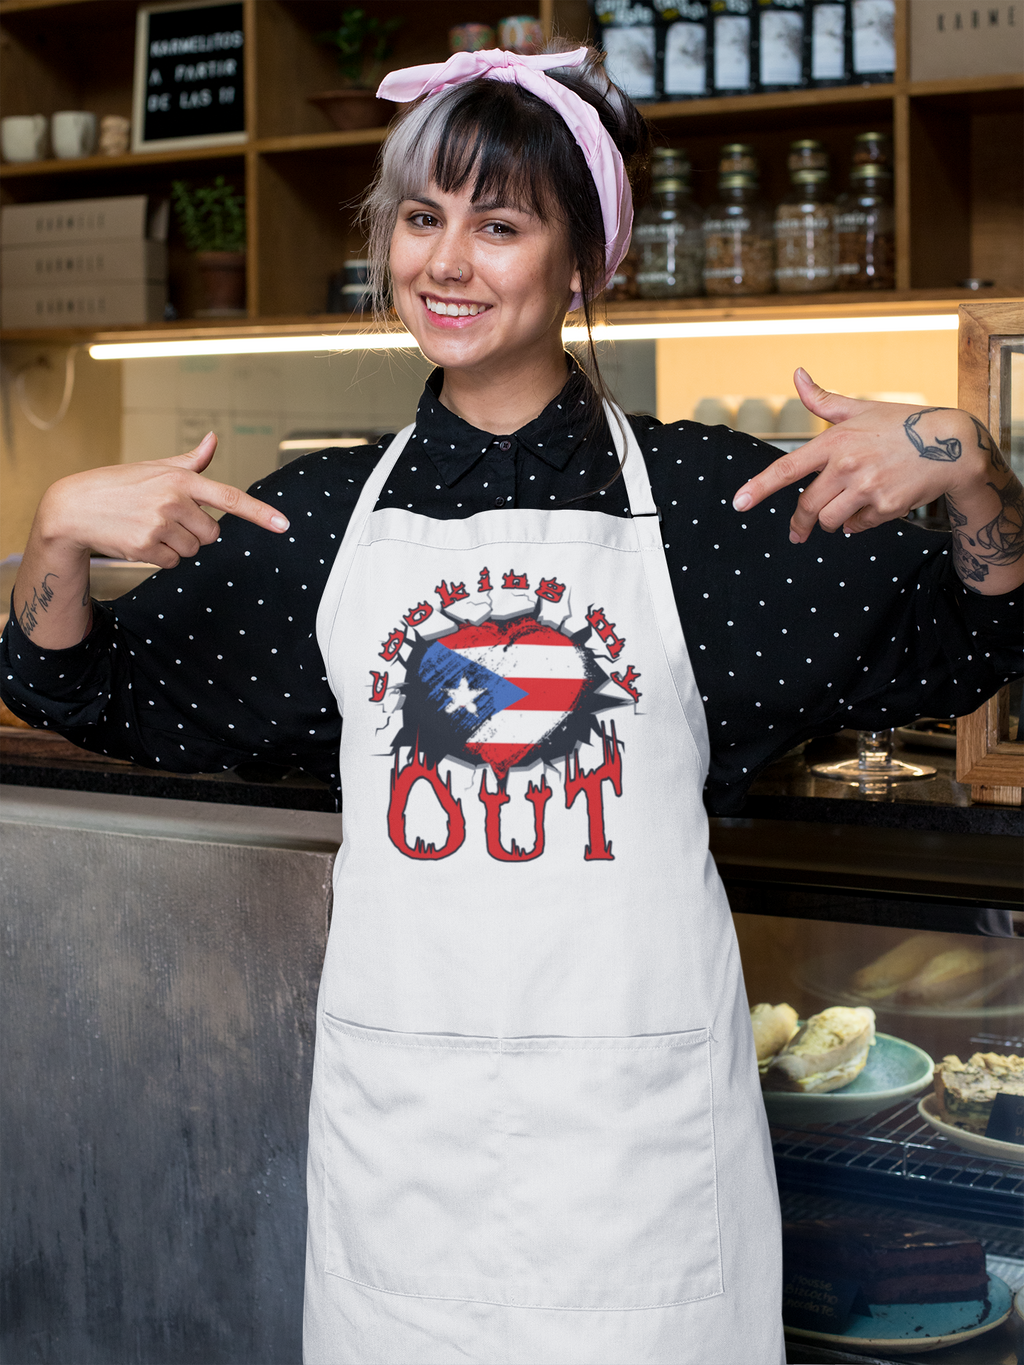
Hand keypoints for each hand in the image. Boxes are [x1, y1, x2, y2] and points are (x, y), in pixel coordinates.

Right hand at [38, 432, 288, 568]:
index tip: (283, 524)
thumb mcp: (155, 467)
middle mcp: (173, 500)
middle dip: (197, 532)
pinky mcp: (145, 547)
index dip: (260, 513)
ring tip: (150, 527)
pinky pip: (174, 562)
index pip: (229, 497)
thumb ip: (191, 461)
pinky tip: (142, 540)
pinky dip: (162, 557)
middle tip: (169, 520)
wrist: (74, 507)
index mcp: (180, 479)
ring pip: (194, 550)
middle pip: (213, 534)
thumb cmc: (119, 485)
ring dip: (178, 545)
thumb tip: (214, 440)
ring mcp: (159, 524)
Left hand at [732, 369, 988, 544]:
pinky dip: (858, 523)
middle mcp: (847, 465)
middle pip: (807, 506)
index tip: (738, 503)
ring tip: (845, 510)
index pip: (787, 467)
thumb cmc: (902, 424)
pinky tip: (872, 508)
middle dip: (800, 522)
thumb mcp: (861, 409)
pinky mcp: (885, 507)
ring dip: (832, 522)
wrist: (952, 445)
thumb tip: (797, 374)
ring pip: (830, 521)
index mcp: (835, 441)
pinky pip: (857, 527)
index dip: (759, 487)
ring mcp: (866, 488)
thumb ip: (823, 400)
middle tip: (798, 531)